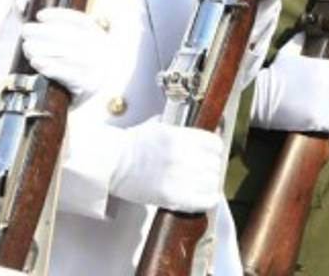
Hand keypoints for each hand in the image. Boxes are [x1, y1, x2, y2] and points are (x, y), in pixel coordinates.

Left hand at [20, 8, 109, 102]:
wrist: (75, 105)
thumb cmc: (66, 70)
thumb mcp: (61, 47)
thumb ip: (43, 26)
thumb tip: (20, 5)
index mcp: (100, 37)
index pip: (82, 22)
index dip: (61, 16)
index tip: (40, 15)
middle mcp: (104, 52)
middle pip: (73, 37)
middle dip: (46, 32)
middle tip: (25, 31)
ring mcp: (99, 70)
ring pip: (70, 54)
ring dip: (46, 49)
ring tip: (27, 47)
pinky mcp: (89, 87)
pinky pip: (70, 75)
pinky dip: (52, 68)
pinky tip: (37, 63)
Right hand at [108, 119, 223, 211]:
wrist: (113, 163)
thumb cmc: (132, 145)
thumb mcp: (161, 128)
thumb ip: (183, 133)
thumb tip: (202, 138)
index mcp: (181, 137)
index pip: (215, 145)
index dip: (213, 151)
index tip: (209, 155)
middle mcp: (183, 156)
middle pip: (215, 164)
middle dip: (210, 168)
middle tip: (201, 171)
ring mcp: (179, 177)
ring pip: (212, 182)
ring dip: (208, 184)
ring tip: (198, 185)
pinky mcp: (173, 197)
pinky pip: (205, 200)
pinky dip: (206, 200)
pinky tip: (200, 197)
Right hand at [250, 34, 328, 132]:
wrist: (260, 97)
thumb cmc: (274, 75)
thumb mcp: (286, 54)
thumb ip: (298, 43)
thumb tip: (303, 34)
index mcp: (323, 67)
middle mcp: (327, 84)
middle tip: (325, 100)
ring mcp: (324, 103)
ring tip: (324, 111)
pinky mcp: (318, 120)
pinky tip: (325, 122)